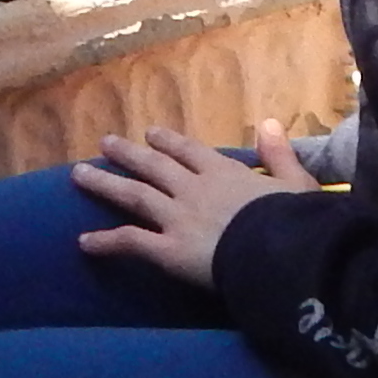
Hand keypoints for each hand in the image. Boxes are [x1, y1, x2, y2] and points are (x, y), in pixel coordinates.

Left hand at [71, 122, 319, 290]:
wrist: (279, 254)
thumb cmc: (295, 222)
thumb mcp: (297, 183)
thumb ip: (279, 154)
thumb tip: (270, 122)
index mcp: (224, 173)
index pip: (190, 152)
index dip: (169, 142)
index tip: (152, 134)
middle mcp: (194, 189)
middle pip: (154, 166)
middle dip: (129, 154)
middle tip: (106, 143)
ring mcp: (177, 218)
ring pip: (134, 195)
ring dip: (106, 183)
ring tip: (79, 174)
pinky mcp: (168, 250)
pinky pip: (130, 242)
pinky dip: (106, 242)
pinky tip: (83, 243)